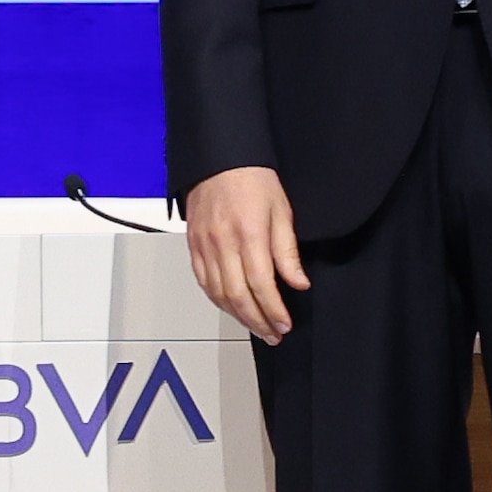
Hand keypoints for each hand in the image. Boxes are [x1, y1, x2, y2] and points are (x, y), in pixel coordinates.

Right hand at [184, 163, 308, 344]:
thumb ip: (287, 252)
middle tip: (272, 334)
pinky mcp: (193, 245)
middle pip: (238, 297)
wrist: (220, 158)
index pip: (261, 286)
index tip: (284, 324)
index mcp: (249, 235)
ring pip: (218, 294)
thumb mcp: (281, 212)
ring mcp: (205, 246)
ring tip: (256, 326)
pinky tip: (231, 307)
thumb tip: (298, 282)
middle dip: (257, 321)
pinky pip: (203, 282)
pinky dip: (218, 300)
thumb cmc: (252, 178)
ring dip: (238, 316)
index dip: (273, 310)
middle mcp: (223, 244)